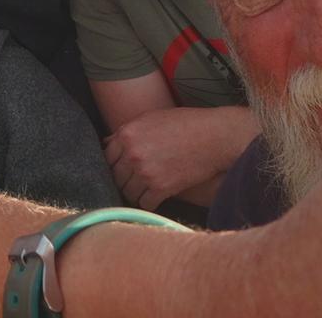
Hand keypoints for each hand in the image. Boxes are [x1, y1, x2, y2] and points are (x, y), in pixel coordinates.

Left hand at [104, 106, 248, 209]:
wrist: (214, 137)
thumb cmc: (184, 123)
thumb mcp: (150, 118)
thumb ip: (127, 131)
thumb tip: (107, 142)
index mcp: (127, 134)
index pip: (107, 157)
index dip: (114, 164)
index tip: (121, 168)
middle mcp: (132, 153)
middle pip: (115, 176)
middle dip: (123, 179)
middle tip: (133, 181)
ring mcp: (145, 172)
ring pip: (127, 192)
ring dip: (135, 192)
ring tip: (144, 190)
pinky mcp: (161, 188)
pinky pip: (144, 203)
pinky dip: (149, 202)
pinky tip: (155, 198)